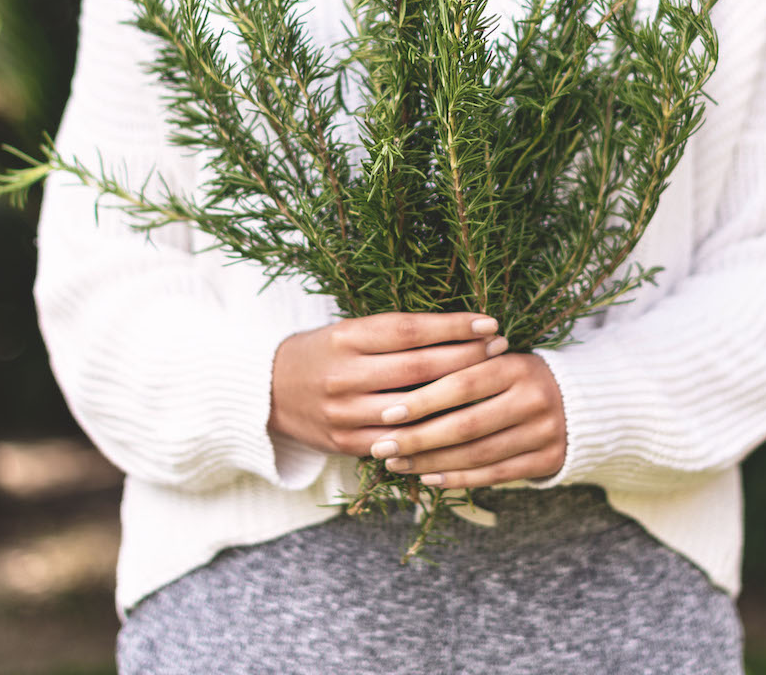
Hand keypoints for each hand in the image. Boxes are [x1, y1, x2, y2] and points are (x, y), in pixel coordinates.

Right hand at [269, 311, 507, 457]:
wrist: (266, 391)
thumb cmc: (321, 352)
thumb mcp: (348, 331)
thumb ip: (393, 333)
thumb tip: (457, 329)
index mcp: (345, 338)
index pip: (410, 330)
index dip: (453, 327)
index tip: (489, 323)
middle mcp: (344, 374)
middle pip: (418, 368)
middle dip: (466, 358)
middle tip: (500, 348)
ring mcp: (345, 412)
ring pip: (413, 408)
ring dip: (457, 397)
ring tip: (490, 384)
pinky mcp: (345, 443)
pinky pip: (398, 441)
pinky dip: (431, 433)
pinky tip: (461, 423)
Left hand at [367, 353, 565, 488]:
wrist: (583, 400)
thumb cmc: (517, 377)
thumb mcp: (497, 361)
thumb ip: (460, 369)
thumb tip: (397, 391)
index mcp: (517, 366)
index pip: (463, 384)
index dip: (423, 400)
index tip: (387, 412)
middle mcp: (534, 398)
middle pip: (467, 425)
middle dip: (419, 438)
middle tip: (382, 445)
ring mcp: (544, 431)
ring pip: (478, 454)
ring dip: (432, 463)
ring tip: (398, 463)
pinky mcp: (548, 459)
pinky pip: (496, 474)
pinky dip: (460, 479)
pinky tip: (430, 478)